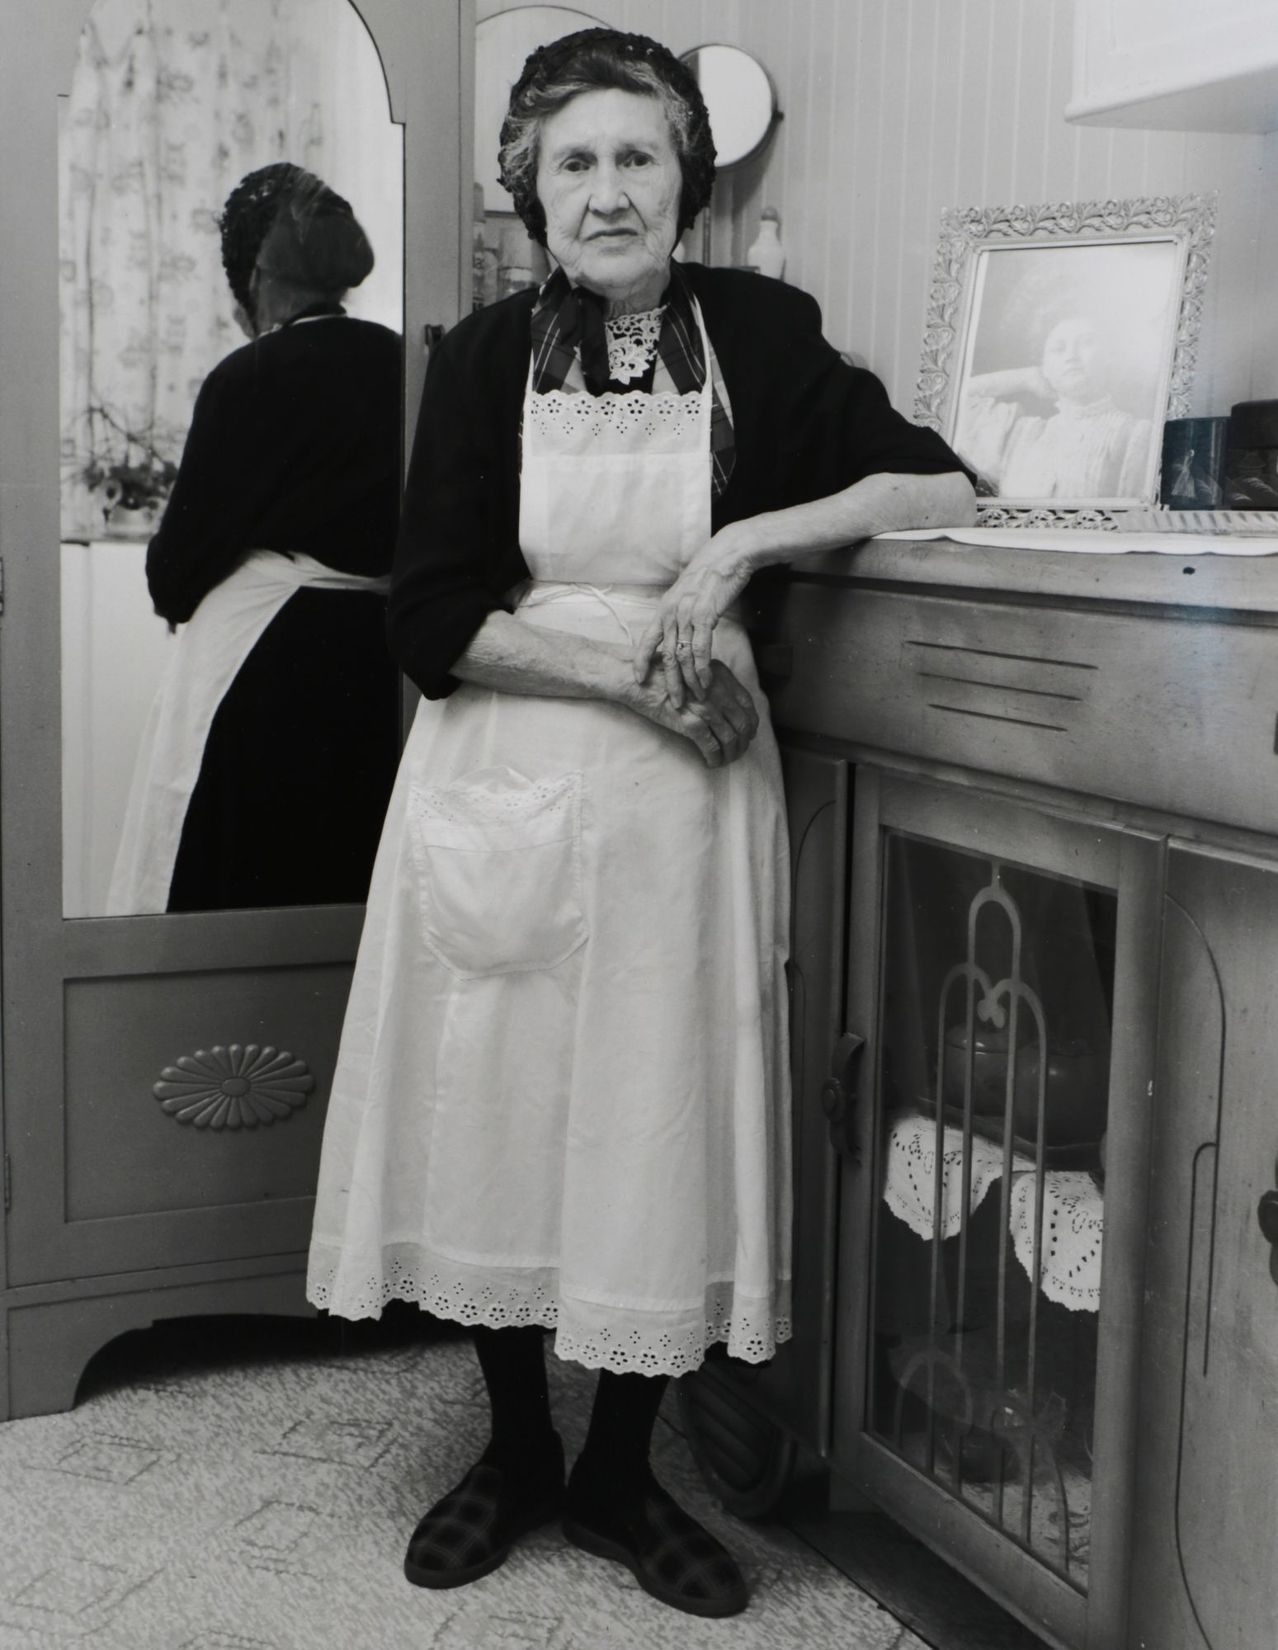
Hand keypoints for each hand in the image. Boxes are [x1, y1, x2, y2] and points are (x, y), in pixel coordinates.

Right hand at [625, 659, 759, 767]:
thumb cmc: (662, 675)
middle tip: (739, 750)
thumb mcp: (694, 669)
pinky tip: (712, 763)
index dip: (752, 722)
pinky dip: (715, 758)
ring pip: (730, 738)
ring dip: (731, 753)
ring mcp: (705, 708)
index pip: (748, 704)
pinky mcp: (691, 723)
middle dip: (744, 741)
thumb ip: (712, 681)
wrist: (638, 680)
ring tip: (726, 760)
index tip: (749, 732)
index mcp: (721, 677)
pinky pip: (711, 747)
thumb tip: (728, 703)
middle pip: (743, 723)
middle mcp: (718, 692)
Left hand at [633, 530, 755, 707]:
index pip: (647, 640)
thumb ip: (680, 614)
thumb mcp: (687, 595)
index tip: (639, 680)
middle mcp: (671, 613)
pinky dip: (703, 669)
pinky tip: (706, 681)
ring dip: (690, 680)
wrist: (728, 556)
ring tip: (696, 697)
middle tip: (674, 703)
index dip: (641, 662)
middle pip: (666, 656)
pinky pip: (701, 650)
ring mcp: (687, 615)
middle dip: (670, 682)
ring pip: (683, 657)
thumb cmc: (710, 575)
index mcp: (664, 608)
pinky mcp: (705, 616)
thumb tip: (680, 633)